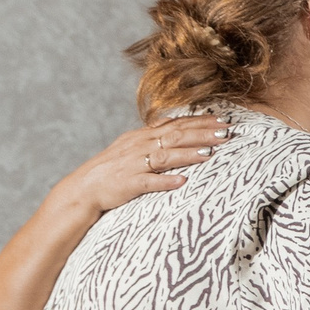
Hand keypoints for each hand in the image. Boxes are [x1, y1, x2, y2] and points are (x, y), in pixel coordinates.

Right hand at [63, 114, 228, 214]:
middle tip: (226, 132)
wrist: (83, 189)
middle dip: (202, 133)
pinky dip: (165, 181)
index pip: (175, 124)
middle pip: (175, 136)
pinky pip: (148, 182)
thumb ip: (155, 138)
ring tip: (210, 152)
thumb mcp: (133, 147)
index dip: (199, 121)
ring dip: (188, 154)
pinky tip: (182, 181)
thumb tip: (178, 128)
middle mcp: (139, 146)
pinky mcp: (128, 184)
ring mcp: (133, 164)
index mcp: (141, 136)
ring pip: (165, 155)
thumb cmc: (112, 170)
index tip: (222, 120)